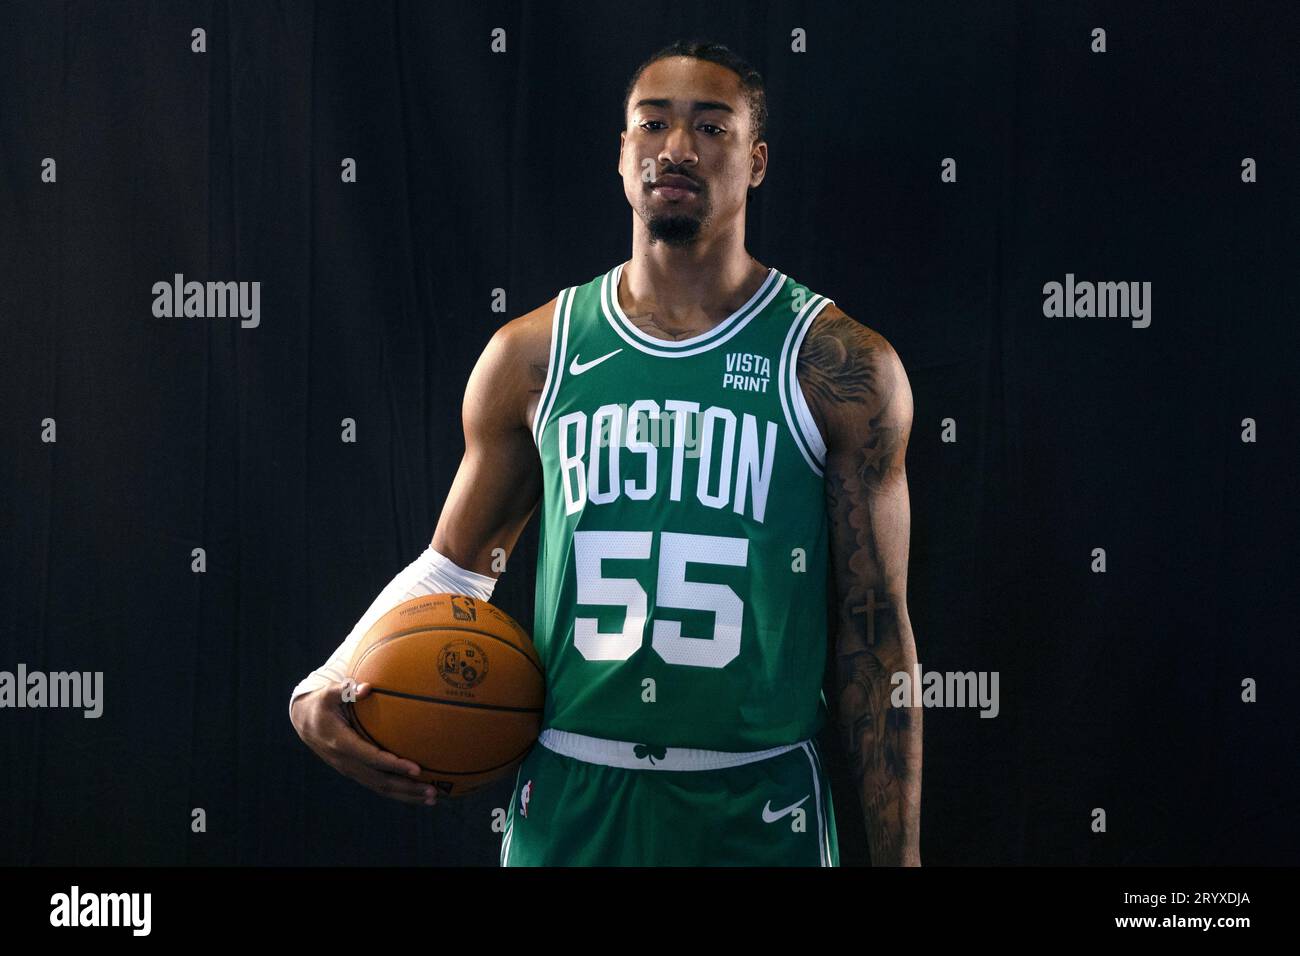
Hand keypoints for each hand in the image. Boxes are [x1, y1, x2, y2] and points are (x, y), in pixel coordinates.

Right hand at [291, 681, 438, 806]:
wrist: (304, 721)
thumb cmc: (322, 703)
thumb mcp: (329, 694)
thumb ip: (346, 691)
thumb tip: (366, 688)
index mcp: (342, 743)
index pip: (372, 758)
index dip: (394, 766)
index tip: (417, 769)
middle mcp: (346, 762)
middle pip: (380, 781)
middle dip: (407, 788)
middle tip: (433, 792)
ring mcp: (350, 770)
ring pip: (380, 788)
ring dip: (406, 795)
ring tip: (432, 799)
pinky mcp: (355, 772)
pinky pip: (378, 785)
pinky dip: (398, 792)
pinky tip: (417, 793)